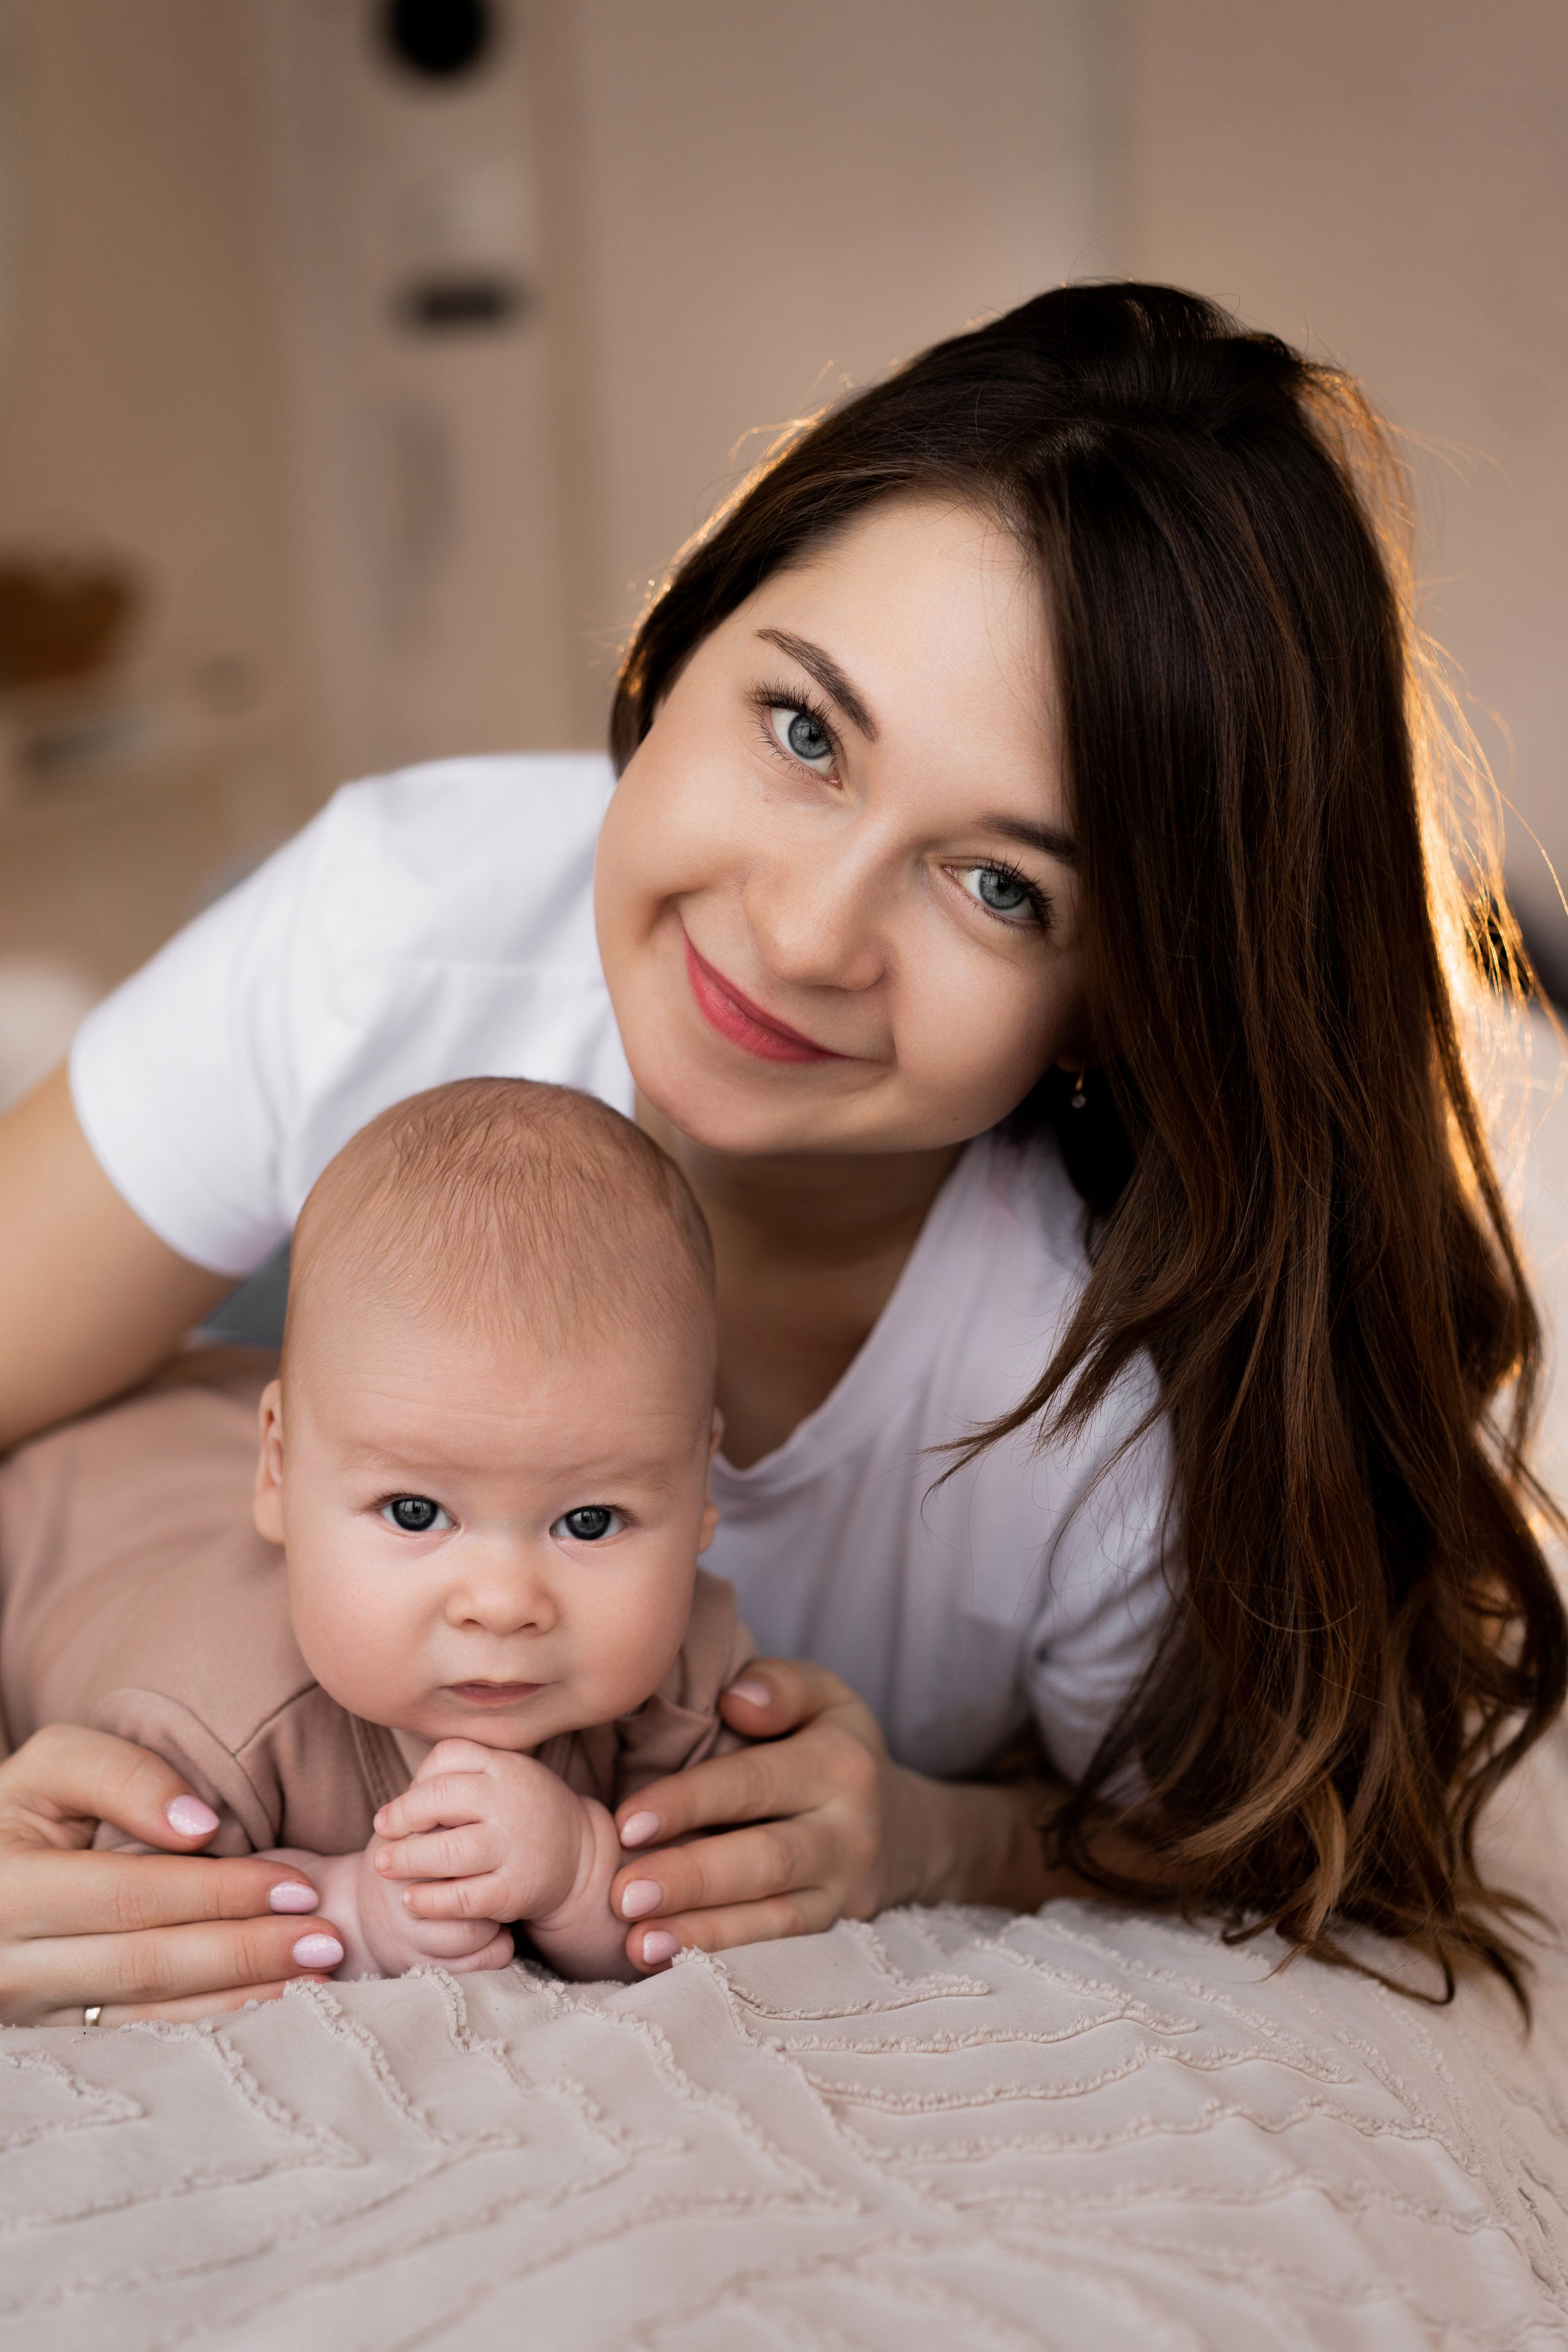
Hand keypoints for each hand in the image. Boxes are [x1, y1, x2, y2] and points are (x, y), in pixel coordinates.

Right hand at [0, 1723, 347, 2024]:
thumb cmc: (22, 1811)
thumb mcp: (53, 1768)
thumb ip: (123, 1776)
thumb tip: (198, 1826)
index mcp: (8, 1890)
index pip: (133, 1897)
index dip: (221, 1893)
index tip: (299, 1885)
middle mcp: (10, 1964)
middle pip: (146, 1964)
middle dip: (246, 1953)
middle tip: (326, 1941)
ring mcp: (27, 2014)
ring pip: (145, 2018)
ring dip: (238, 2000)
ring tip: (315, 1978)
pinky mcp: (49, 2039)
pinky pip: (136, 2040)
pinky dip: (205, 2026)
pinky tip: (266, 2008)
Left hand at [372, 1739, 627, 1977]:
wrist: (578, 1855)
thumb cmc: (521, 1812)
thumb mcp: (503, 1776)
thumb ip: (460, 1776)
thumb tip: (401, 1802)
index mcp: (505, 1767)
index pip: (450, 1755)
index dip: (416, 1779)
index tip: (397, 1806)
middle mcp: (510, 1802)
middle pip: (441, 1798)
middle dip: (402, 1816)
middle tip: (382, 1832)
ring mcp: (514, 1846)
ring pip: (448, 1851)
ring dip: (407, 1860)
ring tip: (384, 1866)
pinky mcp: (515, 1890)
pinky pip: (463, 1897)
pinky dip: (430, 1900)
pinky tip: (411, 1900)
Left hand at [608, 1660, 893, 1970]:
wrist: (903, 1829)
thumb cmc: (831, 1748)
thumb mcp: (823, 1696)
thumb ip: (781, 1686)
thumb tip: (734, 1699)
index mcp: (839, 1763)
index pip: (755, 1783)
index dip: (690, 1802)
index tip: (625, 1822)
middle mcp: (848, 1832)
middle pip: (766, 1859)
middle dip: (692, 1878)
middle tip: (623, 1894)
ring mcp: (843, 1890)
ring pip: (773, 1917)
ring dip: (702, 1933)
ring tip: (637, 1941)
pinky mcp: (831, 1931)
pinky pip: (775, 1947)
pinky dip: (720, 1956)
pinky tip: (664, 1960)